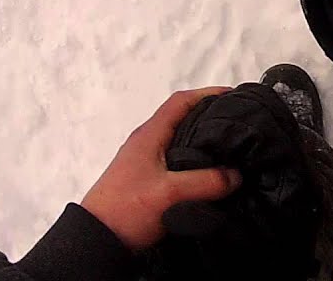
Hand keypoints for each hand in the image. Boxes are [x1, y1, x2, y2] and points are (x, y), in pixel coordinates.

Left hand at [81, 88, 242, 250]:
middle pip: (180, 118)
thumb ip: (206, 182)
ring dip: (201, 140)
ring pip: (178, 141)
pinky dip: (194, 160)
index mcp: (149, 135)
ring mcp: (144, 161)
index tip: (230, 95)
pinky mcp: (145, 180)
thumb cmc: (123, 210)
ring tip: (226, 147)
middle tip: (233, 120)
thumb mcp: (171, 194)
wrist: (96, 240)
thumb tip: (235, 175)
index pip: (180, 102)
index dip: (207, 93)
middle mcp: (145, 143)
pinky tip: (206, 174)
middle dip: (208, 115)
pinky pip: (174, 161)